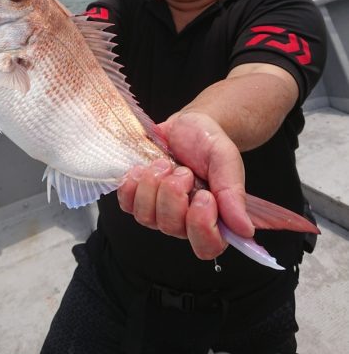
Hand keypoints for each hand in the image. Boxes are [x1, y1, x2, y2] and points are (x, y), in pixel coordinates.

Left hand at [117, 111, 254, 259]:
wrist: (187, 124)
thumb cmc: (209, 143)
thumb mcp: (226, 159)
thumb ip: (233, 193)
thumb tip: (245, 229)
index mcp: (214, 217)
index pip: (207, 246)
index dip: (201, 226)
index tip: (204, 195)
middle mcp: (185, 221)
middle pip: (171, 228)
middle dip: (174, 193)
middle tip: (184, 170)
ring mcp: (158, 212)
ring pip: (146, 217)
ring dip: (154, 185)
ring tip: (165, 164)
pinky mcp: (138, 198)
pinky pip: (127, 204)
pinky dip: (133, 185)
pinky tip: (144, 168)